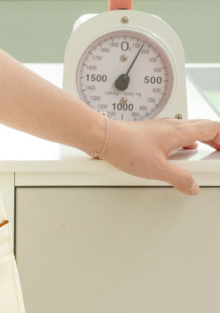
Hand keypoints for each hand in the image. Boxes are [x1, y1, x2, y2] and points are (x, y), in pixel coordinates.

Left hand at [102, 115, 219, 194]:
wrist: (105, 138)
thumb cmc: (126, 147)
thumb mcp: (157, 169)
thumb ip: (178, 178)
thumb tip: (192, 186)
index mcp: (179, 131)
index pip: (213, 128)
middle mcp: (172, 125)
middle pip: (204, 127)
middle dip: (216, 138)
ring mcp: (162, 128)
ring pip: (190, 130)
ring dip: (201, 139)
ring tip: (205, 152)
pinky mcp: (152, 133)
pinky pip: (176, 134)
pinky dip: (185, 142)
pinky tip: (179, 153)